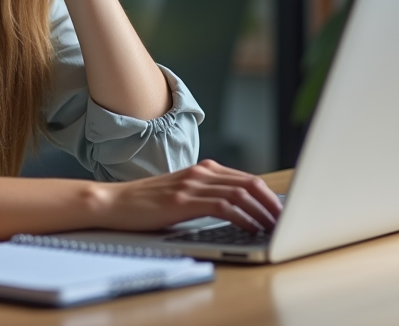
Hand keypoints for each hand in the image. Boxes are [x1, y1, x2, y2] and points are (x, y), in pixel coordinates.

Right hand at [96, 160, 281, 233]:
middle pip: (249, 183)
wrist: (114, 202)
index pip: (246, 178)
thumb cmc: (146, 203)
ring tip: (273, 226)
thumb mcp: (181, 194)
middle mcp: (201, 172)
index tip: (280, 211)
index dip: (268, 195)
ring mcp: (192, 184)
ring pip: (240, 193)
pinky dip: (242, 217)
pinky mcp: (184, 200)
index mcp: (203, 169)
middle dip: (271, 203)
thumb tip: (237, 211)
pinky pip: (223, 206)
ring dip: (261, 212)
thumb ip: (206, 195)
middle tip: (285, 220)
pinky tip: (250, 228)